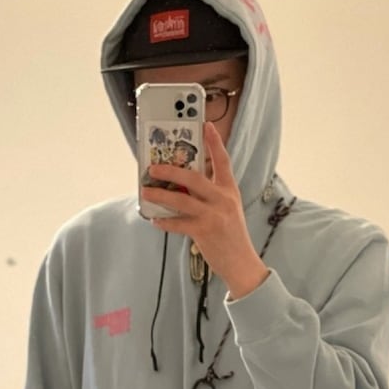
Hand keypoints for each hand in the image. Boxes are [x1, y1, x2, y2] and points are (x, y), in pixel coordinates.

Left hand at [142, 123, 269, 300]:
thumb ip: (210, 195)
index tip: (205, 124)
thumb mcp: (227, 209)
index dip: (214, 141)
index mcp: (230, 191)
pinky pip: (178, 223)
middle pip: (194, 177)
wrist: (242, 264)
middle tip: (153, 167)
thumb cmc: (231, 236)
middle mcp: (223, 199)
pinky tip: (155, 219)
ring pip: (181, 200)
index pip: (223, 160)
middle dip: (171, 171)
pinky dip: (165, 221)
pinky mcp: (204, 232)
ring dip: (160, 195)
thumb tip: (182, 186)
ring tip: (146, 191)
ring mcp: (214, 215)